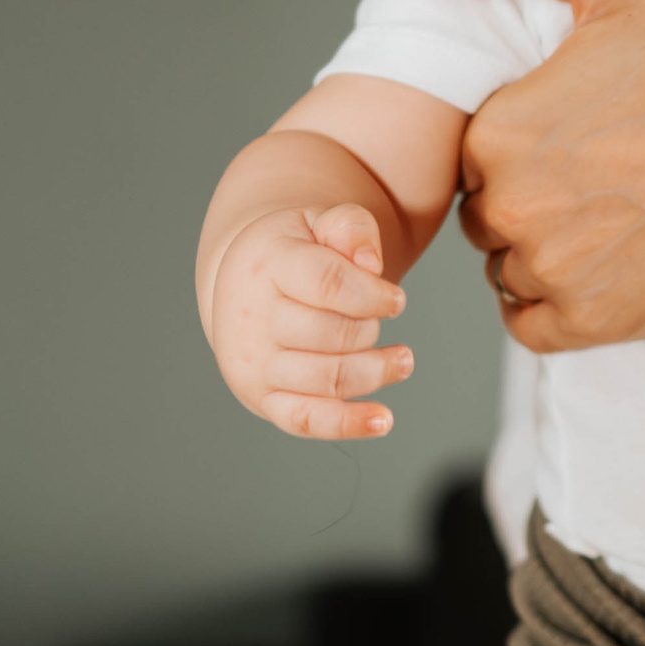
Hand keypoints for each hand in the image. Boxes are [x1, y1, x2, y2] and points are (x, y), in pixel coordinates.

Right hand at [205, 203, 411, 439]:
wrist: (242, 284)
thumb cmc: (293, 250)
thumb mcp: (319, 221)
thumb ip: (350, 228)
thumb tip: (370, 263)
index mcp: (267, 265)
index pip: (327, 283)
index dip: (371, 294)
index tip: (398, 301)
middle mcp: (252, 318)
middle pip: (333, 334)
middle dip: (369, 328)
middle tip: (378, 318)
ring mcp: (253, 363)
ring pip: (327, 378)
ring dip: (375, 371)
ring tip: (402, 360)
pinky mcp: (261, 398)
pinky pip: (305, 420)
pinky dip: (346, 424)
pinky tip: (383, 420)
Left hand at [430, 0, 644, 352]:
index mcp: (499, 131)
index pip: (474, 152)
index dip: (522, 140)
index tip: (576, 131)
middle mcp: (512, 208)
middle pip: (488, 211)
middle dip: (529, 195)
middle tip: (601, 172)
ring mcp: (552, 270)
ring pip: (509, 267)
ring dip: (543, 248)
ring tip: (611, 214)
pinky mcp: (594, 320)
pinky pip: (530, 322)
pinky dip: (553, 302)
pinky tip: (602, 264)